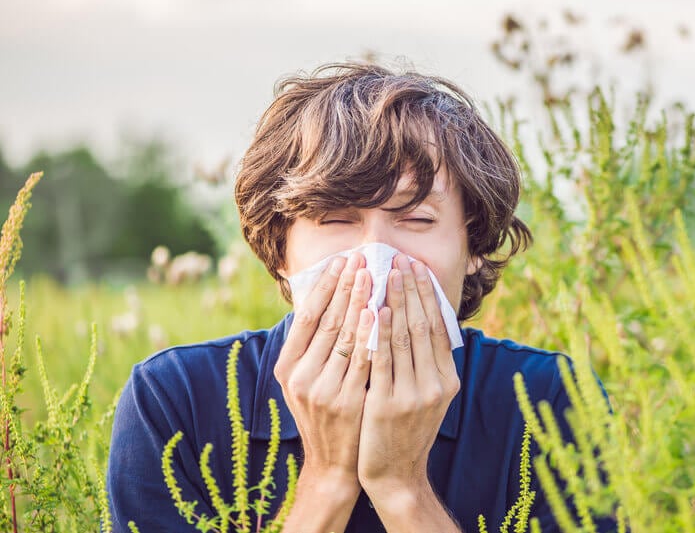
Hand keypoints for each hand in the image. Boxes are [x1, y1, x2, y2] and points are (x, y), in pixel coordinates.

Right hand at [273, 252, 373, 531]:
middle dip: (346, 286)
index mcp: (287, 367)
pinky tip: (380, 312)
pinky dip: (372, 334)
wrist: (334, 465)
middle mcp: (300, 377)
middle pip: (327, 321)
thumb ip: (313, 346)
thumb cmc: (325, 414)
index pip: (307, 316)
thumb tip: (327, 297)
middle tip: (361, 258)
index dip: (325, 286)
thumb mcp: (308, 381)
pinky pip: (363, 360)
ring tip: (373, 274)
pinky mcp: (346, 401)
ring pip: (345, 336)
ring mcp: (322, 390)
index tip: (341, 260)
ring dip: (360, 301)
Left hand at [358, 255, 460, 502]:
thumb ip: (426, 363)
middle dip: (411, 289)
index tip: (417, 267)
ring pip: (404, 338)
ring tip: (387, 273)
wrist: (394, 474)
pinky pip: (383, 360)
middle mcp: (436, 385)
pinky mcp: (388, 404)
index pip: (438, 327)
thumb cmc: (405, 429)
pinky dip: (381, 332)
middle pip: (423, 326)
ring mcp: (413, 395)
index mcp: (447, 380)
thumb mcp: (427, 396)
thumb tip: (421, 319)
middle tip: (401, 259)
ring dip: (395, 301)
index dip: (427, 294)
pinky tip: (376, 309)